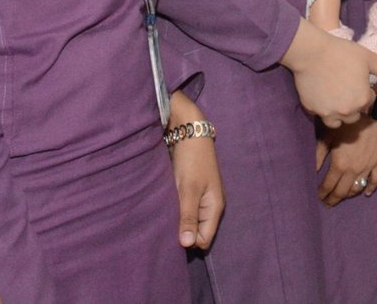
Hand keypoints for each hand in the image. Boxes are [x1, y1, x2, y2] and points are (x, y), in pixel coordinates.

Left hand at [167, 92, 223, 248]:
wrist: (188, 131)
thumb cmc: (191, 160)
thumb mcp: (188, 190)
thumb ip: (188, 217)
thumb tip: (187, 245)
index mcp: (215, 207)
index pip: (203, 239)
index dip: (188, 242)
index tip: (170, 236)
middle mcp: (210, 206)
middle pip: (196, 233)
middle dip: (181, 233)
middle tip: (162, 227)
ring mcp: (201, 198)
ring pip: (188, 222)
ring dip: (176, 222)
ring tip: (160, 218)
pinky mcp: (190, 191)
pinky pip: (183, 211)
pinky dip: (174, 212)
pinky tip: (162, 208)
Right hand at [282, 22, 376, 127]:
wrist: (311, 53)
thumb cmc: (342, 53)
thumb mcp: (368, 57)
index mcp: (362, 100)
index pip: (369, 102)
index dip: (366, 92)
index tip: (359, 83)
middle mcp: (346, 111)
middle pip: (354, 115)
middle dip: (354, 106)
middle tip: (347, 90)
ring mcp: (327, 112)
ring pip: (337, 121)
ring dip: (339, 114)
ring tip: (336, 99)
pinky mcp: (312, 110)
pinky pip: (321, 115)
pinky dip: (324, 110)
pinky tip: (322, 96)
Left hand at [316, 116, 376, 205]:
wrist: (371, 111)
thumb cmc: (346, 123)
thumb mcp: (327, 137)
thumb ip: (317, 156)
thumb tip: (310, 172)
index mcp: (339, 165)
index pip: (328, 186)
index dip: (322, 194)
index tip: (318, 197)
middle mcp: (354, 170)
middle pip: (342, 192)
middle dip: (333, 199)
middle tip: (327, 202)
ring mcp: (368, 167)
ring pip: (357, 188)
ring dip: (348, 194)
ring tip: (342, 195)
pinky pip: (376, 180)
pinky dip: (370, 188)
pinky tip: (366, 193)